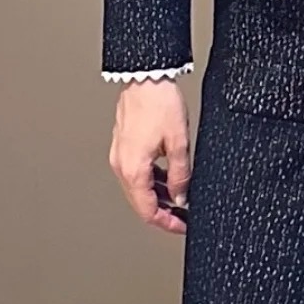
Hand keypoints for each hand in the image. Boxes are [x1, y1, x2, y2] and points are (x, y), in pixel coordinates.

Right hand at [109, 79, 191, 234]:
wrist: (146, 77)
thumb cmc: (160, 104)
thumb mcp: (179, 144)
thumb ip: (180, 176)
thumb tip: (181, 198)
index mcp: (134, 170)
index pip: (148, 211)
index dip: (167, 223)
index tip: (182, 226)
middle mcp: (122, 165)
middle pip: (140, 202)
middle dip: (163, 213)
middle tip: (183, 217)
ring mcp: (120, 155)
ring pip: (138, 188)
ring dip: (158, 197)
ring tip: (180, 198)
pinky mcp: (123, 146)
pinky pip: (136, 172)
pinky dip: (151, 181)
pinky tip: (168, 179)